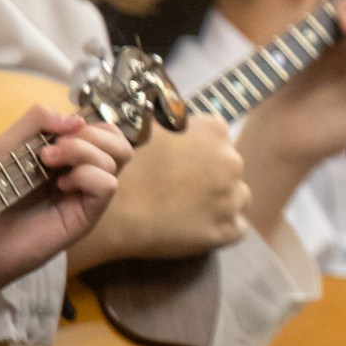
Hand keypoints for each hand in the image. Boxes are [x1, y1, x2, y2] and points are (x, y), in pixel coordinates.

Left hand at [0, 106, 129, 293]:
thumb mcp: (8, 144)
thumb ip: (38, 120)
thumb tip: (77, 120)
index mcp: (73, 157)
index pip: (106, 132)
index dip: (89, 125)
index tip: (57, 133)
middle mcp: (87, 174)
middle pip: (120, 143)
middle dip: (91, 135)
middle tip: (55, 147)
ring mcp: (89, 195)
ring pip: (117, 159)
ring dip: (82, 151)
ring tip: (49, 162)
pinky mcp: (87, 215)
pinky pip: (107, 185)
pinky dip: (86, 176)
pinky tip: (61, 186)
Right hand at [68, 114, 249, 269]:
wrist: (110, 211)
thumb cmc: (124, 166)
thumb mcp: (148, 127)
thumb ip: (173, 120)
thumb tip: (178, 116)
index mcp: (214, 130)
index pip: (217, 139)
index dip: (199, 152)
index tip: (181, 164)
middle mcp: (231, 160)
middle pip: (229, 167)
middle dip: (211, 176)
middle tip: (180, 189)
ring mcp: (232, 197)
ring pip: (235, 197)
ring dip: (219, 202)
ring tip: (187, 210)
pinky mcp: (228, 229)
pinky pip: (234, 227)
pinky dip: (218, 228)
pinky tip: (194, 228)